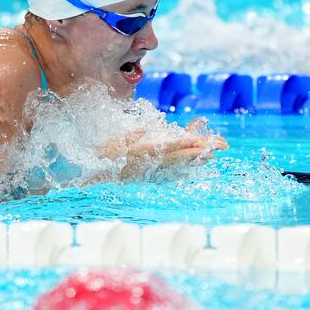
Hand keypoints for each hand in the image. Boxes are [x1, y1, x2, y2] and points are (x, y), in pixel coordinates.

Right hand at [99, 121, 228, 179]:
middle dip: (194, 153)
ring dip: (192, 162)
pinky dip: (182, 172)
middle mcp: (148, 164)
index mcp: (141, 152)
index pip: (166, 147)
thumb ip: (130, 136)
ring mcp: (149, 173)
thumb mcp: (114, 142)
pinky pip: (169, 175)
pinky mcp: (148, 178)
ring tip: (209, 158)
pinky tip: (192, 170)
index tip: (198, 141)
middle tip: (211, 149)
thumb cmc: (105, 155)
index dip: (183, 144)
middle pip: (176, 158)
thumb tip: (142, 131)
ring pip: (175, 167)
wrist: (97, 176)